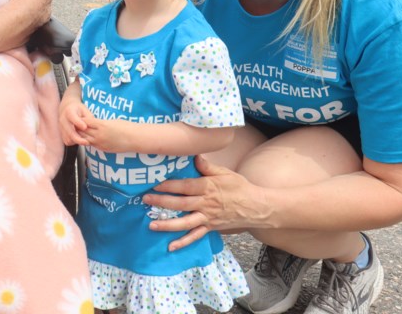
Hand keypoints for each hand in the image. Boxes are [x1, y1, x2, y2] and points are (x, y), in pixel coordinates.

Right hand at [59, 99, 90, 145]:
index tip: (85, 127)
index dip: (78, 123)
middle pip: (69, 131)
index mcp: (69, 111)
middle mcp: (63, 119)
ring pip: (68, 138)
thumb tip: (93, 127)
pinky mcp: (61, 133)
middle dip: (78, 138)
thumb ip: (88, 117)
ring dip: (76, 141)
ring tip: (85, 140)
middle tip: (87, 142)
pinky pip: (67, 141)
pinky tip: (80, 139)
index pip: (72, 117)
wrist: (66, 109)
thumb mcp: (84, 109)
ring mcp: (61, 127)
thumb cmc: (78, 109)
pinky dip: (73, 142)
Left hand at [78, 115, 137, 151]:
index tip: (78, 117)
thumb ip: (101, 122)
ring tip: (79, 132)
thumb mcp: (112, 121)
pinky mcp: (103, 149)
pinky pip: (92, 145)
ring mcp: (100, 143)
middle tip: (75, 124)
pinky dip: (88, 141)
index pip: (85, 121)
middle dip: (78, 128)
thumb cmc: (126, 127)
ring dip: (82, 135)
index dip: (81, 119)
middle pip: (83, 131)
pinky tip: (87, 138)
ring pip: (85, 139)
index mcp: (101, 125)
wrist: (134, 139)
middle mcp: (99, 135)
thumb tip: (94, 123)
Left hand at [143, 155, 267, 250]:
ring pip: (185, 223)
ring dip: (167, 225)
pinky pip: (195, 236)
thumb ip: (207, 166)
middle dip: (162, 202)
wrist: (256, 207)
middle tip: (145, 200)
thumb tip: (193, 154)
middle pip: (181, 204)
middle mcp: (206, 204)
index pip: (185, 186)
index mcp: (208, 188)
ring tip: (151, 225)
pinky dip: (183, 242)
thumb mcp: (225, 173)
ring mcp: (207, 218)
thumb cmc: (240, 187)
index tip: (153, 183)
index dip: (168, 185)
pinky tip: (170, 246)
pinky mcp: (210, 228)